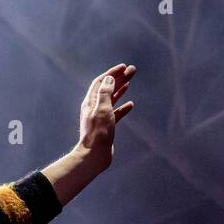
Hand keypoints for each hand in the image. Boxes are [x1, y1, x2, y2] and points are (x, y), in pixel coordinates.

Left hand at [42, 63, 135, 204]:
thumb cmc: (98, 133)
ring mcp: (100, 118)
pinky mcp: (106, 127)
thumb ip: (106, 93)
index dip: (112, 73)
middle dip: (119, 78)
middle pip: (107, 89)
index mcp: (90, 102)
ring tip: (131, 81)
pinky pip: (115, 113)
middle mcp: (94, 108)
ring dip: (121, 89)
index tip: (124, 67)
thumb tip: (109, 79)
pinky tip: (130, 105)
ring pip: (111, 99)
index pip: (101, 82)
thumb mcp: (102, 109)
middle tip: (133, 70)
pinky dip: (122, 107)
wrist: (94, 156)